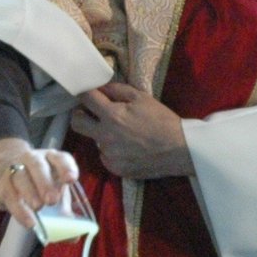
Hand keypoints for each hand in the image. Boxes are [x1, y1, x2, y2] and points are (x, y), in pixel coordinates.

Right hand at [0, 138, 78, 230]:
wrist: (4, 163)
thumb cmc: (36, 180)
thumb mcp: (53, 189)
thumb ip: (64, 211)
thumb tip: (74, 236)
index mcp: (51, 159)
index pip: (60, 159)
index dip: (66, 168)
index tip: (71, 179)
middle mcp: (32, 159)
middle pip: (37, 166)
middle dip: (44, 182)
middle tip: (52, 200)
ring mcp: (14, 168)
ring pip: (19, 177)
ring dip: (29, 193)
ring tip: (38, 208)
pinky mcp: (0, 182)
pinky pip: (8, 194)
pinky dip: (19, 209)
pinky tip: (28, 221)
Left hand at [71, 82, 192, 180]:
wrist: (179, 149)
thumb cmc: (162, 120)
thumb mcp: (141, 97)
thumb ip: (117, 90)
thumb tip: (100, 88)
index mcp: (112, 115)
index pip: (86, 98)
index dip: (85, 93)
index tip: (87, 94)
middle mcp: (105, 135)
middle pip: (77, 123)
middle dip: (80, 115)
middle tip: (91, 113)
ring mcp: (109, 154)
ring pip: (94, 140)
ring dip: (102, 134)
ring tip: (122, 134)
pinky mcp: (115, 168)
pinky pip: (105, 156)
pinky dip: (112, 150)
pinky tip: (128, 148)